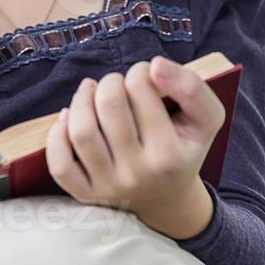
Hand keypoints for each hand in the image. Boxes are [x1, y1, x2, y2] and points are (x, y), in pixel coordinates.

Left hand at [45, 56, 225, 226]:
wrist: (169, 198)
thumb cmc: (183, 147)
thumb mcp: (206, 118)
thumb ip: (191, 87)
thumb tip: (155, 66)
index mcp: (170, 154)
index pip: (141, 89)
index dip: (140, 70)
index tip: (145, 76)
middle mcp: (138, 173)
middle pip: (109, 105)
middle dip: (110, 81)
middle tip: (118, 84)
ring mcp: (109, 186)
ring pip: (81, 131)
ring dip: (82, 99)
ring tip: (92, 92)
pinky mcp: (86, 194)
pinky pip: (60, 164)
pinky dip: (58, 133)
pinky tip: (69, 117)